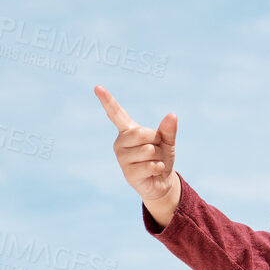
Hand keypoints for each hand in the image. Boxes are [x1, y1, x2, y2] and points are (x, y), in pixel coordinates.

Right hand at [94, 84, 180, 225]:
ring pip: (147, 150)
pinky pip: (149, 165)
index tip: (97, 87)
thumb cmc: (161, 158)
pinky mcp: (128, 173)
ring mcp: (122, 158)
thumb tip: (172, 115)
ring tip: (153, 162)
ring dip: (157, 157)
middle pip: (141, 133)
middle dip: (155, 141)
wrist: (162, 182)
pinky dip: (158, 168)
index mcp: (128, 131)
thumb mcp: (167, 141)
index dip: (107, 100)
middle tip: (155, 150)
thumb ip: (168, 129)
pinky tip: (153, 171)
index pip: (116, 113)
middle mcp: (121, 143)